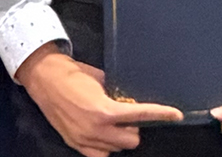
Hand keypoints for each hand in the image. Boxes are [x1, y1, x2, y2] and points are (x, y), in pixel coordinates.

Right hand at [15, 44, 184, 156]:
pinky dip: (105, 147)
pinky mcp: (75, 144)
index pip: (141, 115)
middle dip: (134, 128)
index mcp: (105, 110)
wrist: (45, 78)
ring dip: (119, 138)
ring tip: (112, 124)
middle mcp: (97, 129)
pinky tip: (104, 136)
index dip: (161, 114)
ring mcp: (85, 139)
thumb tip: (130, 101)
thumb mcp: (101, 81)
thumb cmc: (73, 74)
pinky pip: (99, 156)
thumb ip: (116, 95)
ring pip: (116, 149)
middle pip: (132, 140)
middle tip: (128, 117)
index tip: (176, 115)